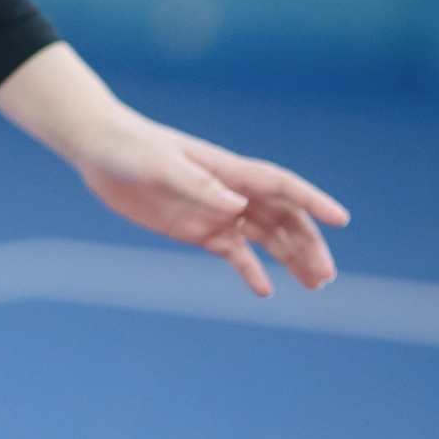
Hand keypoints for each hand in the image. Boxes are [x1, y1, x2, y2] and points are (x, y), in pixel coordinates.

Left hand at [0, 43, 349, 297]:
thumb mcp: (158, 165)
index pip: (281, 185)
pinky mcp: (195, 228)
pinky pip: (232, 252)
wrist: (98, 150)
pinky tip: (264, 291)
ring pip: (265, 237)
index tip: (340, 220)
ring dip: (290, 259)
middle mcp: (228, 191)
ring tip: (315, 285)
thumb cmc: (129, 148)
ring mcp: (214, 210)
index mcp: (226, 170)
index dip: (312, 201)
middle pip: (282, 218)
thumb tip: (237, 205)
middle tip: (325, 276)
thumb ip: (198, 185)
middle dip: (307, 244)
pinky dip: (250, 270)